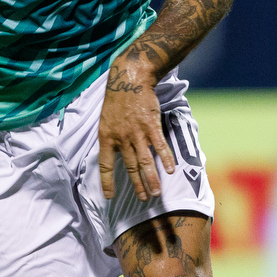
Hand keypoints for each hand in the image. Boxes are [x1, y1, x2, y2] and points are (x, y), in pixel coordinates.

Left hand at [98, 60, 173, 201]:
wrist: (130, 77)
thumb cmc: (118, 99)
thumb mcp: (106, 120)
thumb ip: (112, 139)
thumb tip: (119, 155)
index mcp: (106, 137)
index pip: (105, 165)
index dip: (106, 182)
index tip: (109, 196)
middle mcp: (121, 138)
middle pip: (130, 167)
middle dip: (137, 185)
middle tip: (143, 199)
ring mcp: (137, 132)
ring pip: (144, 161)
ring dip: (151, 178)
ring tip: (156, 192)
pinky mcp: (151, 125)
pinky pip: (160, 146)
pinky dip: (165, 159)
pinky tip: (170, 170)